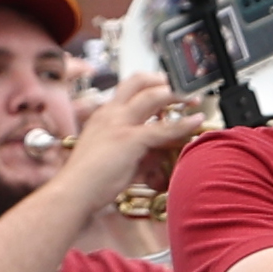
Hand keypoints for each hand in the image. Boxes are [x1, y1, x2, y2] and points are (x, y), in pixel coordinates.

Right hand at [58, 71, 207, 204]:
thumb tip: (169, 145)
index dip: (151, 84)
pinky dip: (183, 123)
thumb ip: (146, 148)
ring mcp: (119, 123)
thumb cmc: (94, 179)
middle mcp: (110, 113)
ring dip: (177, 95)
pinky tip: (197, 120)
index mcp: (105, 115)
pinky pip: (162, 128)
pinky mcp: (129, 139)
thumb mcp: (122, 156)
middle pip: (138, 82)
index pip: (129, 88)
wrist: (75, 191)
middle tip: (183, 86)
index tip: (168, 87)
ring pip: (152, 97)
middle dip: (163, 80)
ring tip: (195, 99)